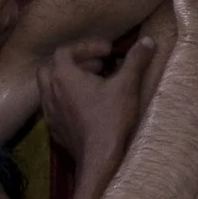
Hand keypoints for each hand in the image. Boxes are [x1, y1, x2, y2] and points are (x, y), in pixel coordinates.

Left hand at [40, 36, 157, 168]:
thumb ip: (136, 60)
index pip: (66, 51)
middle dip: (74, 63)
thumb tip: (147, 41)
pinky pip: (55, 106)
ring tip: (93, 85)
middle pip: (51, 67)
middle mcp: (50, 92)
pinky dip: (68, 100)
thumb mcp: (127, 85)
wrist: (98, 157)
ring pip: (50, 88)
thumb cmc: (110, 118)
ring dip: (69, 81)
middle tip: (97, 67)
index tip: (108, 52)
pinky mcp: (55, 129)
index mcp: (63, 76)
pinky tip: (87, 107)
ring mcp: (50, 112)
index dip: (87, 47)